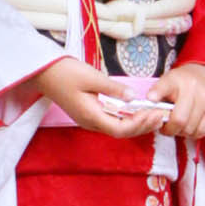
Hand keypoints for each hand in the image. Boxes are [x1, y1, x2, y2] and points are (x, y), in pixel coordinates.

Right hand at [34, 58, 170, 139]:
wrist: (43, 73)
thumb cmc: (64, 73)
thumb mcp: (91, 77)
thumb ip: (113, 89)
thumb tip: (133, 97)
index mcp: (90, 116)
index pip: (120, 129)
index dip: (139, 124)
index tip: (154, 113)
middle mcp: (91, 122)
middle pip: (122, 132)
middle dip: (143, 126)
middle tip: (161, 115)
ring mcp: (89, 120)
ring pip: (118, 128)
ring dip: (137, 124)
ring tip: (154, 114)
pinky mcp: (90, 114)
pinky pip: (112, 121)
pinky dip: (127, 118)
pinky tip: (138, 111)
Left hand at [148, 63, 204, 139]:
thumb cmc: (181, 82)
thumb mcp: (166, 82)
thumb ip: (156, 93)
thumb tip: (149, 102)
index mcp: (177, 80)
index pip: (165, 93)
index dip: (159, 108)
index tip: (154, 109)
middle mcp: (195, 89)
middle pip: (180, 121)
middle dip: (170, 129)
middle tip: (166, 127)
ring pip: (191, 129)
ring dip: (182, 132)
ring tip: (178, 125)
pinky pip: (202, 131)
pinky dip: (193, 133)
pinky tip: (190, 126)